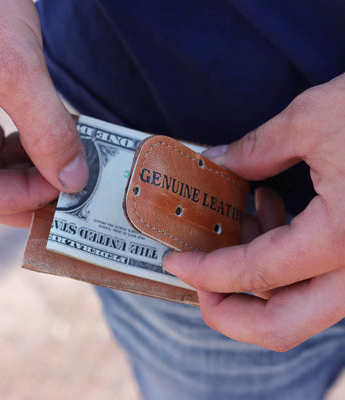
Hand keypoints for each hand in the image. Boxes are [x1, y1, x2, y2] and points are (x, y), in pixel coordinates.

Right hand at [0, 0, 87, 226]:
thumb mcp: (14, 69)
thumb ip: (47, 130)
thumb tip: (73, 180)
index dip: (22, 200)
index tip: (64, 191)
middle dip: (32, 189)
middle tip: (72, 186)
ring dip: (33, 170)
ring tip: (67, 159)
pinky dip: (27, 148)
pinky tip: (51, 139)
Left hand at [164, 73, 344, 350]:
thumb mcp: (316, 118)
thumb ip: (257, 148)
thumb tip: (215, 161)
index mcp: (342, 239)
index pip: (252, 274)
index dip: (203, 272)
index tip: (172, 262)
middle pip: (278, 326)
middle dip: (225, 312)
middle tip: (195, 279)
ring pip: (298, 308)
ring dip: (253, 279)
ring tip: (241, 220)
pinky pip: (316, 282)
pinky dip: (281, 262)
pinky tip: (273, 211)